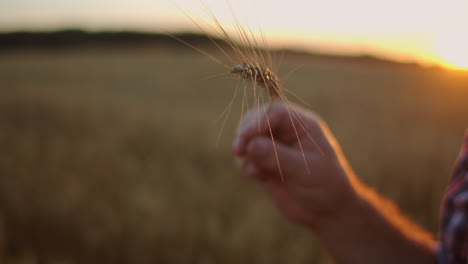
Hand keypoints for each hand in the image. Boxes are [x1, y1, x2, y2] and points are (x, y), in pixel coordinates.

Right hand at [233, 101, 357, 227]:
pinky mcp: (264, 165)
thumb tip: (251, 145)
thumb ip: (278, 157)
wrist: (328, 212)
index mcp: (302, 125)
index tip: (246, 137)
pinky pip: (246, 158)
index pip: (275, 113)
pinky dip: (245, 165)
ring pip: (248, 139)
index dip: (258, 122)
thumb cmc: (326, 186)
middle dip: (245, 134)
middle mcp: (286, 133)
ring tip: (253, 170)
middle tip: (238, 150)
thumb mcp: (305, 171)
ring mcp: (273, 148)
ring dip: (243, 151)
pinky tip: (256, 177)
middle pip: (256, 120)